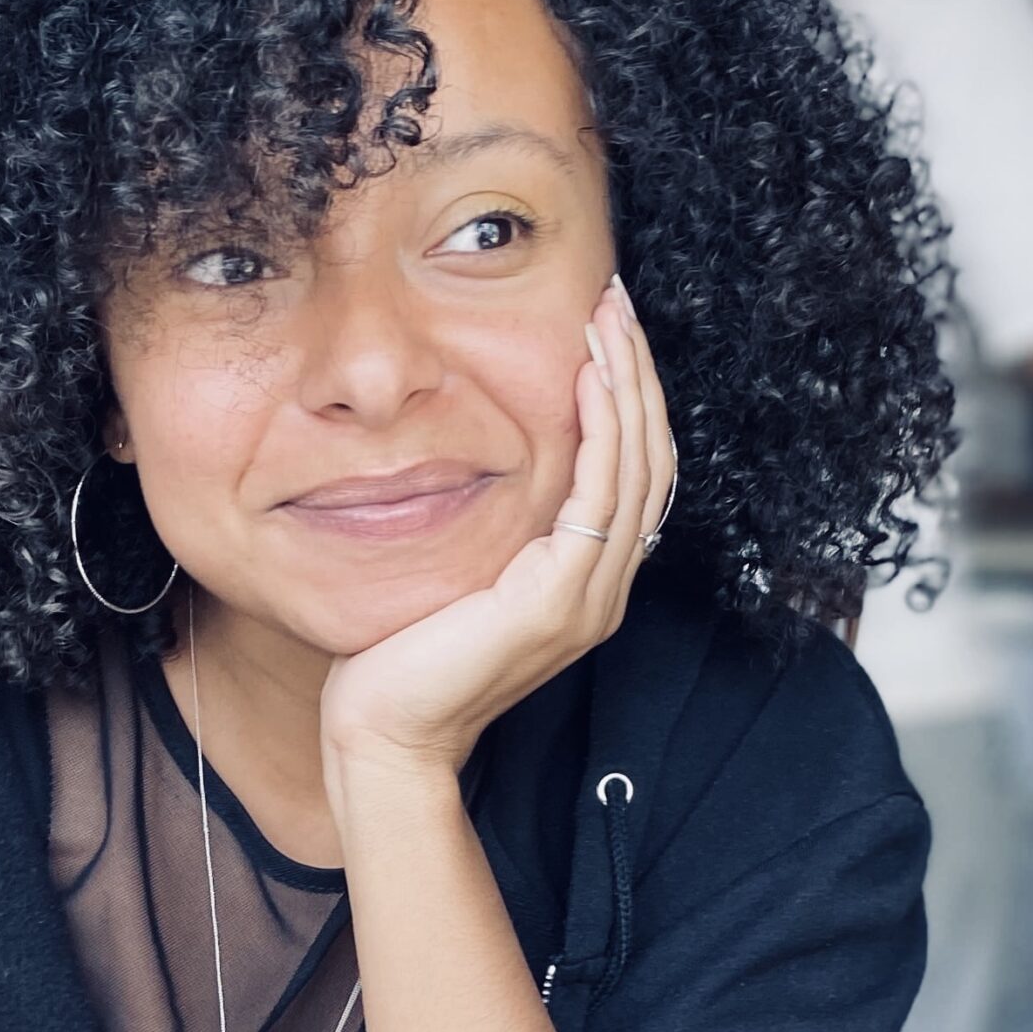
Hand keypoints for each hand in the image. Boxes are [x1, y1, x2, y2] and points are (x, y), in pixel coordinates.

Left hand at [317, 275, 672, 819]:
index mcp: (586, 580)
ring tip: (608, 320)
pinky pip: (599, 499)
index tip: (608, 328)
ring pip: (636, 469)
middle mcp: (603, 587)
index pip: (634, 471)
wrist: (383, 731)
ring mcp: (589, 596)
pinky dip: (602, 434)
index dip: (632, 396)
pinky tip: (589, 380)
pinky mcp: (559, 599)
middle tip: (617, 299)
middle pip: (650, 459)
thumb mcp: (459, 569)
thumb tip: (479, 457)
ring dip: (627, 385)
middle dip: (637, 371)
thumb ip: (492, 525)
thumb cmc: (403, 655)